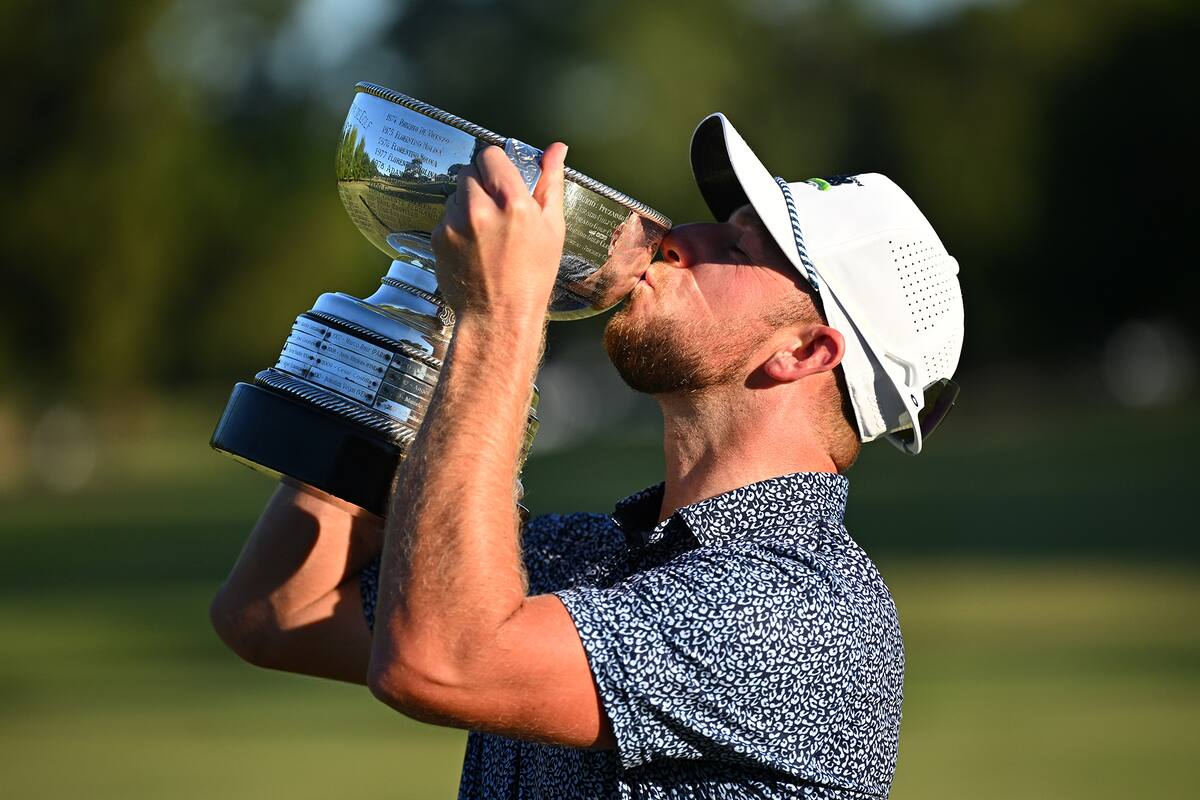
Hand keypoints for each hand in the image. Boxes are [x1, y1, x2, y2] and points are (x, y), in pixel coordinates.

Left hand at [431, 142, 567, 320]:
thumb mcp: (552, 229)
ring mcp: (454, 223)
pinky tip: (473, 245)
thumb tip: (556, 150)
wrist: (498, 317)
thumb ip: (550, 183)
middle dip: (482, 183)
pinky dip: (456, 224)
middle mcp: (480, 209)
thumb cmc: (531, 278)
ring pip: (456, 192)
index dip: (497, 163)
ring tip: (486, 231)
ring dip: (468, 202)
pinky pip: (445, 215)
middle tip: (496, 207)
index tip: (503, 176)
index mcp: (513, 203)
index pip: (491, 154)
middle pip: (470, 170)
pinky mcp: (437, 237)